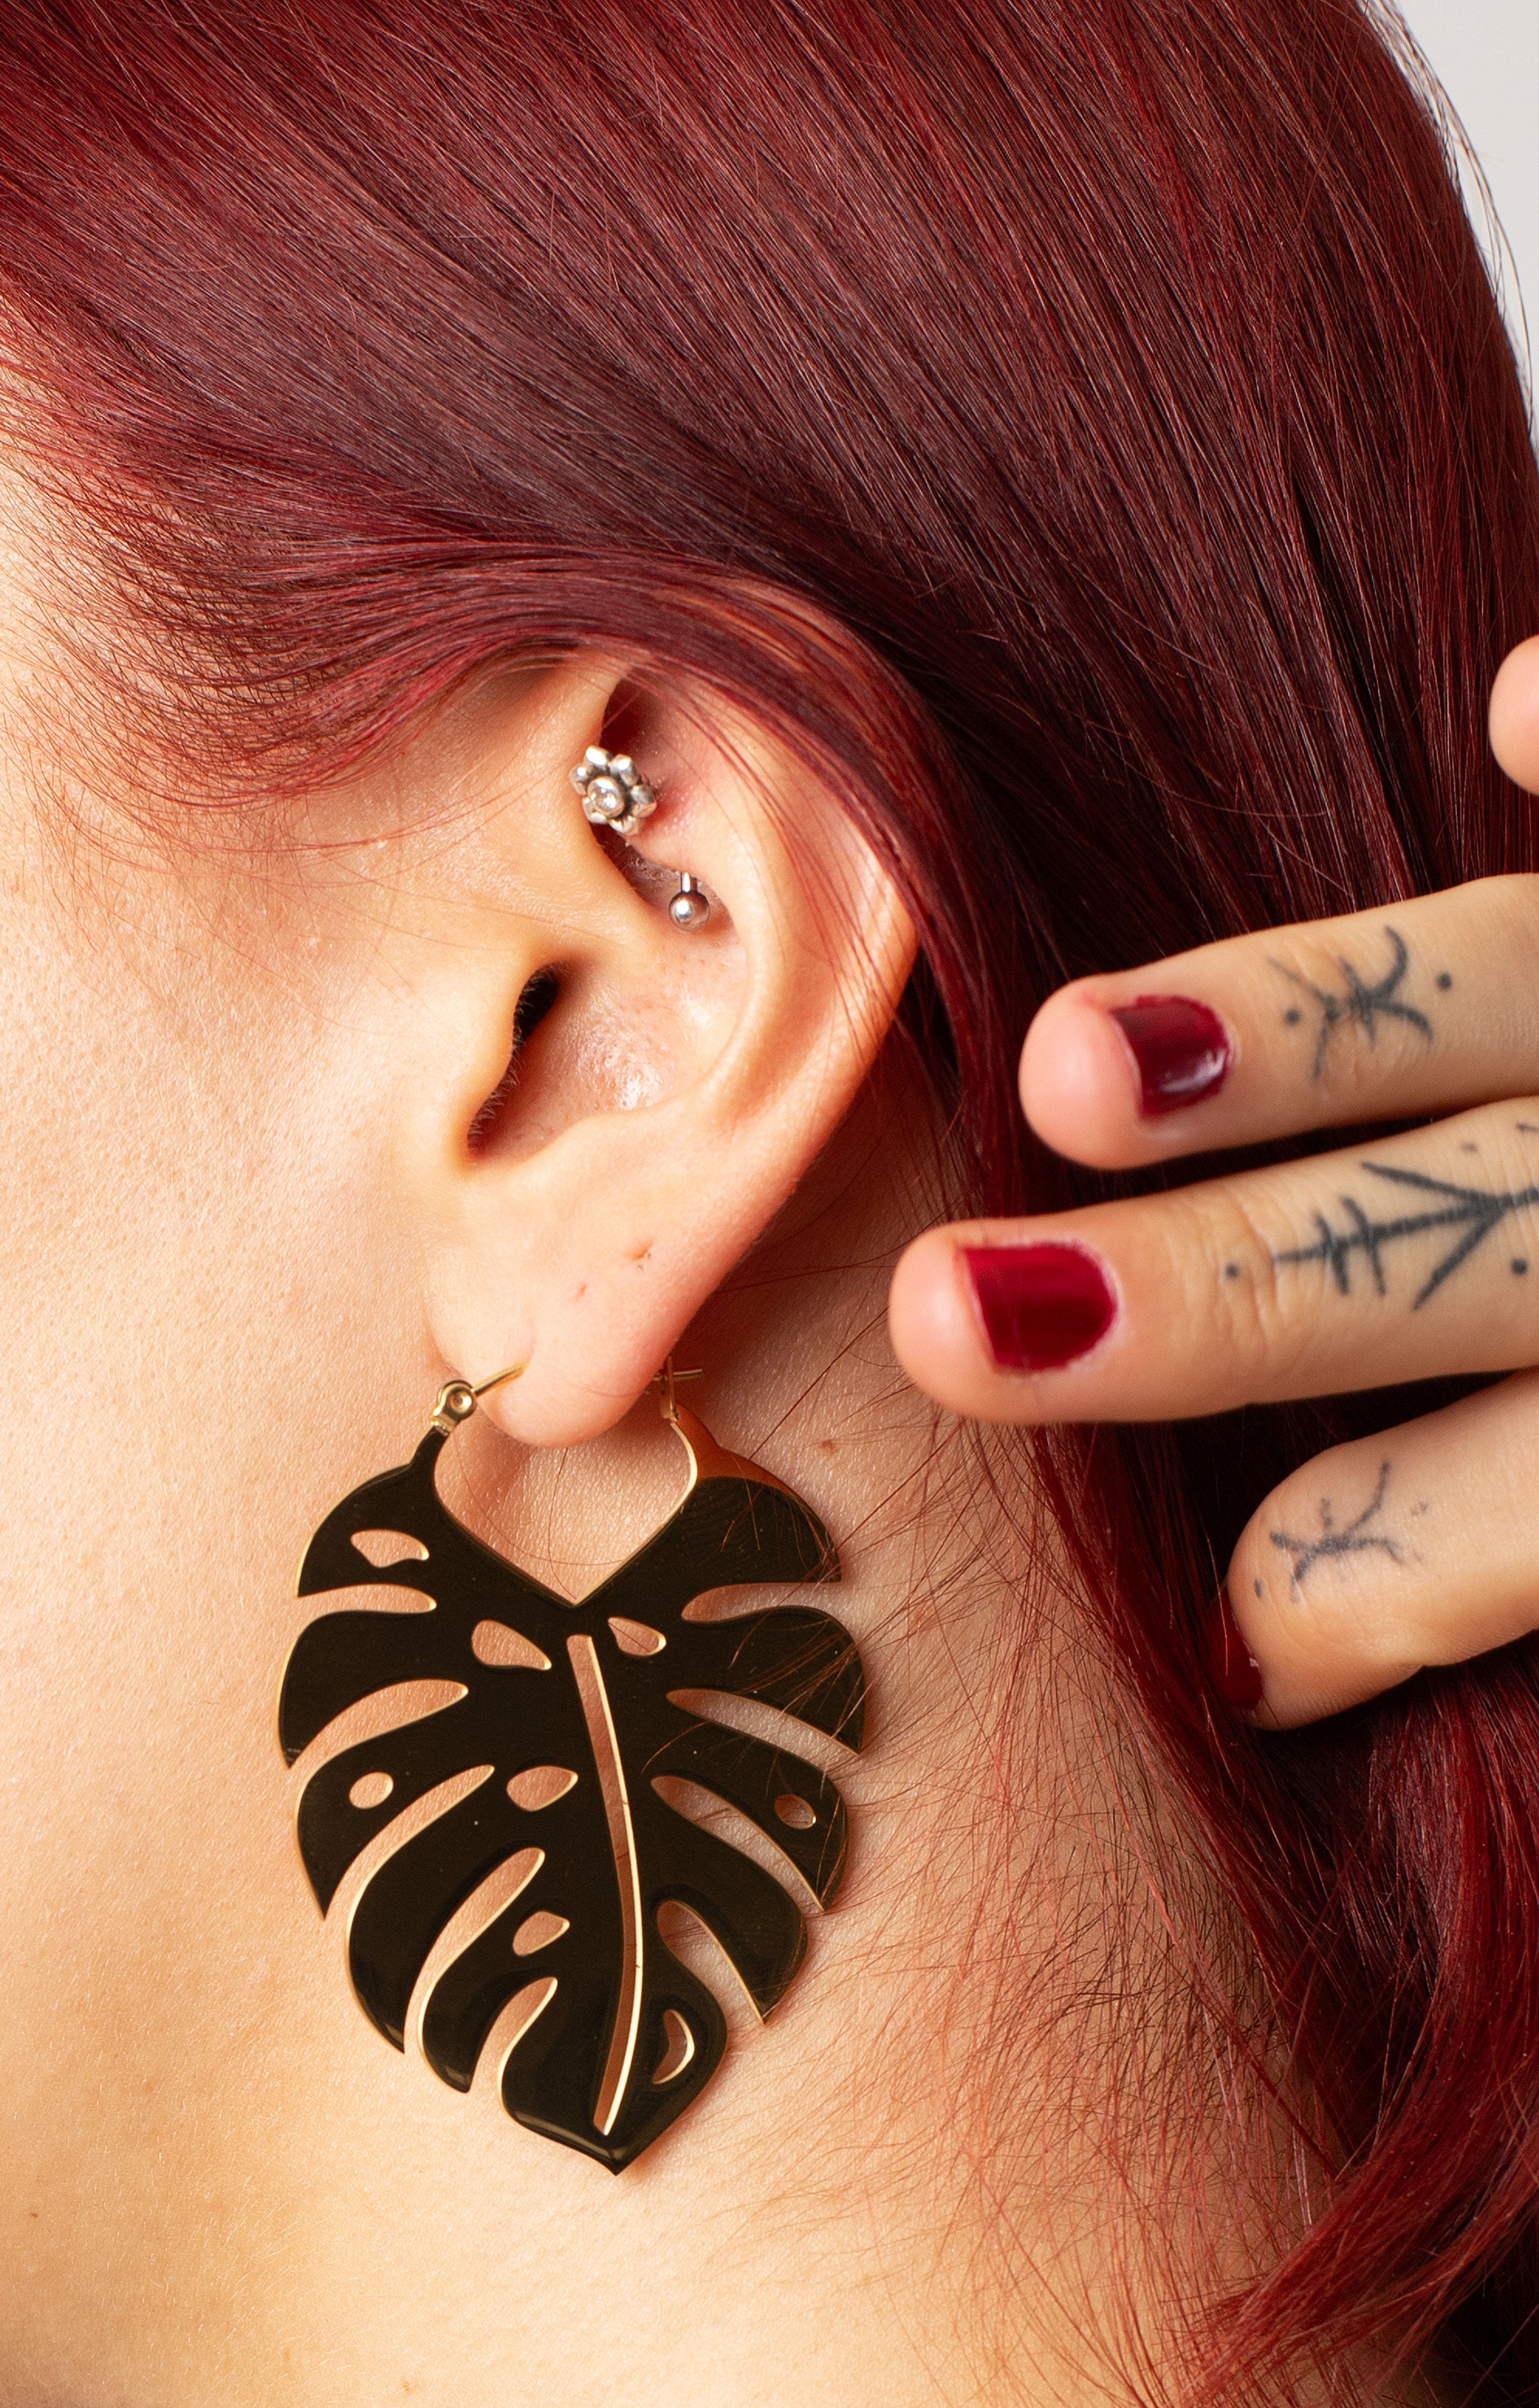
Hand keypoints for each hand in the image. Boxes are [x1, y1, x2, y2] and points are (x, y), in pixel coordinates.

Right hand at [887, 638, 1538, 1727]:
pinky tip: (1510, 708)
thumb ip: (1496, 1558)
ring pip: (1500, 995)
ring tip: (1081, 1061)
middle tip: (965, 1328)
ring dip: (1290, 1028)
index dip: (1363, 1591)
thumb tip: (1253, 1658)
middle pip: (1444, 1257)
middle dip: (1215, 1300)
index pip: (1512, 1529)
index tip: (1224, 1653)